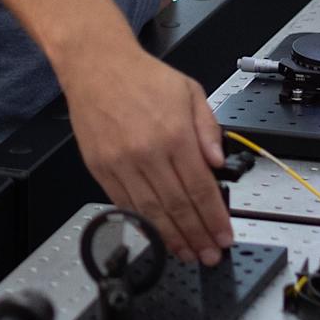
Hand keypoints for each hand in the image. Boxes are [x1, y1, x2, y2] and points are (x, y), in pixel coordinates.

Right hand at [57, 43, 234, 265]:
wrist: (96, 65)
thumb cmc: (141, 76)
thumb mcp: (190, 91)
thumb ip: (208, 129)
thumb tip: (219, 163)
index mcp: (174, 134)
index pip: (201, 188)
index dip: (215, 218)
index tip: (224, 235)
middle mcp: (147, 152)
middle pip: (177, 207)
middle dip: (197, 236)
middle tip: (209, 254)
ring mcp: (121, 163)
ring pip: (151, 212)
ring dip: (171, 238)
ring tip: (186, 253)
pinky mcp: (99, 168)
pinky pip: (124, 204)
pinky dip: (142, 224)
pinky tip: (156, 235)